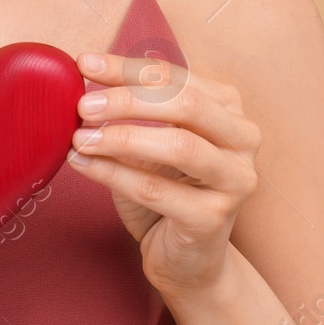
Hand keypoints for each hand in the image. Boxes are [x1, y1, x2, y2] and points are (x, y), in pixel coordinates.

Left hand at [66, 51, 260, 300]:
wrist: (186, 260)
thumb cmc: (167, 191)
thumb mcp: (150, 142)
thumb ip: (132, 111)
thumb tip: (84, 81)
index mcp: (228, 108)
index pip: (175, 77)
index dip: (127, 68)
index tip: (85, 64)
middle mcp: (243, 139)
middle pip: (185, 104)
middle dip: (128, 100)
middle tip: (83, 105)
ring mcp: (235, 180)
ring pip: (179, 146)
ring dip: (122, 137)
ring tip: (80, 137)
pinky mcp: (214, 218)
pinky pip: (157, 190)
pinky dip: (114, 174)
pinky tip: (83, 164)